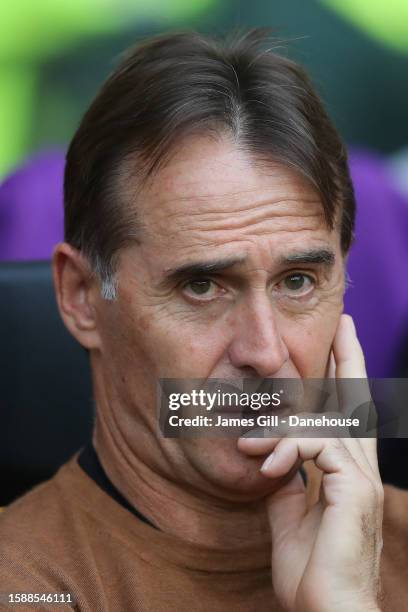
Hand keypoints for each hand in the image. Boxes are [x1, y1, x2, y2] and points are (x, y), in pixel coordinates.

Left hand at [237, 315, 383, 611]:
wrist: (328, 611)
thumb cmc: (311, 569)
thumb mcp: (288, 514)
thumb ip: (285, 479)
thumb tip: (273, 456)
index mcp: (347, 471)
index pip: (349, 415)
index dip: (345, 378)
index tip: (338, 347)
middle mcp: (362, 467)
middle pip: (357, 401)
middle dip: (348, 359)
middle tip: (343, 324)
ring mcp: (362, 478)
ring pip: (326, 421)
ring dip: (281, 426)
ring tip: (248, 442)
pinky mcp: (354, 489)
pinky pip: (317, 446)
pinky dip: (287, 449)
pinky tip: (265, 466)